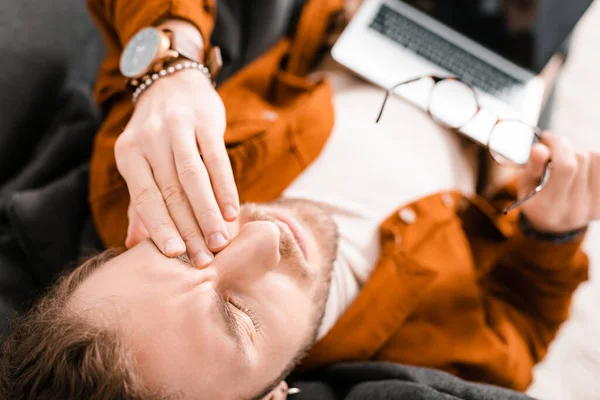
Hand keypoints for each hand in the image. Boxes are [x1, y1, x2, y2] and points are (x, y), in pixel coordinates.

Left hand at [115, 67, 238, 266]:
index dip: (160, 228)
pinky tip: (233, 211)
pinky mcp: (204, 120)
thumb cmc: (156, 133)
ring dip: (208, 213)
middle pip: (170, 193)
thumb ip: (138, 202)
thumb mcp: (140, 161)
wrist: (172, 81)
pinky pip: (216, 159)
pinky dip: (225, 187)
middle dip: (189, 229)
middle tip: (205, 259)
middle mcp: (149, 140)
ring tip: (220, 241)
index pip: (144, 198)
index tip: (176, 256)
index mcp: (129, 154)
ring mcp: (176, 128)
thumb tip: (132, 244)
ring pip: (193, 178)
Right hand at [518, 132, 599, 233]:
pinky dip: (593, 160)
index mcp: (548, 208)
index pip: (565, 167)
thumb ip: (533, 167)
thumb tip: (541, 148)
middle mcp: (575, 210)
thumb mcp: (525, 185)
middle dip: (565, 148)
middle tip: (554, 151)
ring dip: (580, 153)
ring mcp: (594, 207)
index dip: (558, 145)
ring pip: (596, 158)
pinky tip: (582, 168)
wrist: (554, 226)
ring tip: (568, 163)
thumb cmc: (535, 199)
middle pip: (580, 159)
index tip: (546, 137)